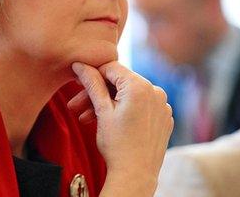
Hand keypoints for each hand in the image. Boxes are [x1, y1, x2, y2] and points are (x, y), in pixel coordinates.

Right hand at [69, 61, 172, 195]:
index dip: (92, 73)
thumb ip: (92, 83)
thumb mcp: (101, 111)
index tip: (78, 81)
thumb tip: (80, 65)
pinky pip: (142, 106)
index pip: (112, 67)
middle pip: (120, 83)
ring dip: (108, 103)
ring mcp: (162, 105)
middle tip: (75, 106)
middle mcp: (156, 91)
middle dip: (97, 93)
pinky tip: (109, 123)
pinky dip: (125, 111)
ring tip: (87, 118)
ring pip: (130, 95)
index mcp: (140, 86)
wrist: (135, 175)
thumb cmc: (117, 145)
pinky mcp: (164, 117)